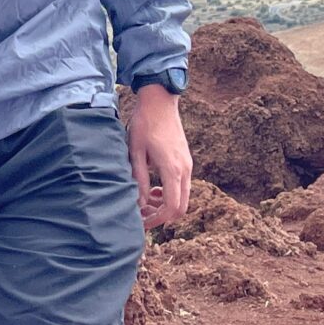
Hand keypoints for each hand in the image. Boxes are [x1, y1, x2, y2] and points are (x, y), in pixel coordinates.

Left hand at [126, 84, 193, 230]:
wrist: (160, 102)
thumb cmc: (145, 124)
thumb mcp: (135, 152)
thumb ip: (139, 179)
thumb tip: (139, 204)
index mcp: (172, 169)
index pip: (171, 207)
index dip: (157, 220)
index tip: (141, 222)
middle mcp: (184, 169)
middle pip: (181, 207)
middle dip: (162, 217)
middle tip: (142, 216)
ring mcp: (188, 165)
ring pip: (183, 198)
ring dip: (165, 206)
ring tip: (145, 202)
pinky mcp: (186, 162)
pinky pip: (182, 187)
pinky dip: (170, 194)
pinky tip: (153, 190)